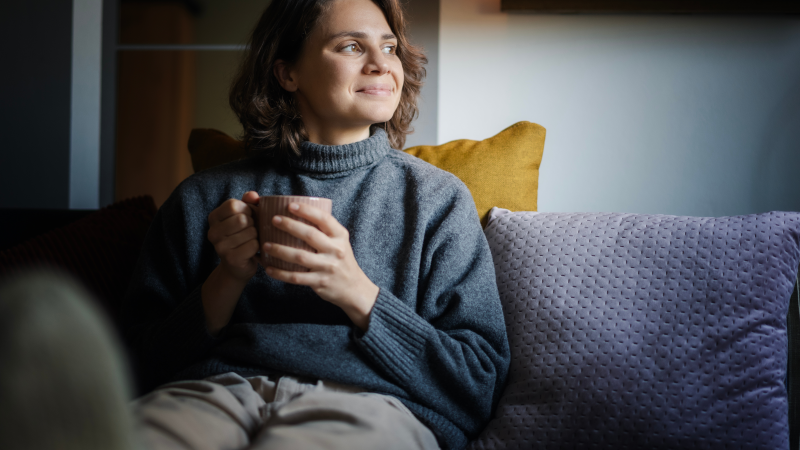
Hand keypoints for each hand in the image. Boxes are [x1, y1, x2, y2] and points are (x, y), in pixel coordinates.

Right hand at [202, 191, 259, 334]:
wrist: (238, 266)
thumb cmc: (243, 236)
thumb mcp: (245, 216)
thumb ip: (249, 203)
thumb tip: (253, 196)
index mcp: (214, 217)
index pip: (233, 204)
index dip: (246, 209)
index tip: (247, 217)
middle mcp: (212, 232)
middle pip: (242, 218)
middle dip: (253, 223)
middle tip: (251, 231)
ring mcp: (220, 247)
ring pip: (250, 232)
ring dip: (256, 236)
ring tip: (251, 240)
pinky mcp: (230, 259)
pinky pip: (253, 245)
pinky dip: (257, 247)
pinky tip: (253, 250)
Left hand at [262, 202, 378, 330]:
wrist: (354, 288)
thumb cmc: (341, 261)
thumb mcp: (340, 243)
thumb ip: (325, 231)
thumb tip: (299, 215)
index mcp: (340, 237)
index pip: (324, 219)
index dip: (307, 211)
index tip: (290, 205)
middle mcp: (335, 250)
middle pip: (310, 235)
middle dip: (290, 226)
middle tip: (274, 220)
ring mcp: (328, 267)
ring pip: (300, 257)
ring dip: (280, 250)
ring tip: (265, 245)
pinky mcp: (320, 282)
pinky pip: (296, 277)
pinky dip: (281, 274)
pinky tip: (269, 269)